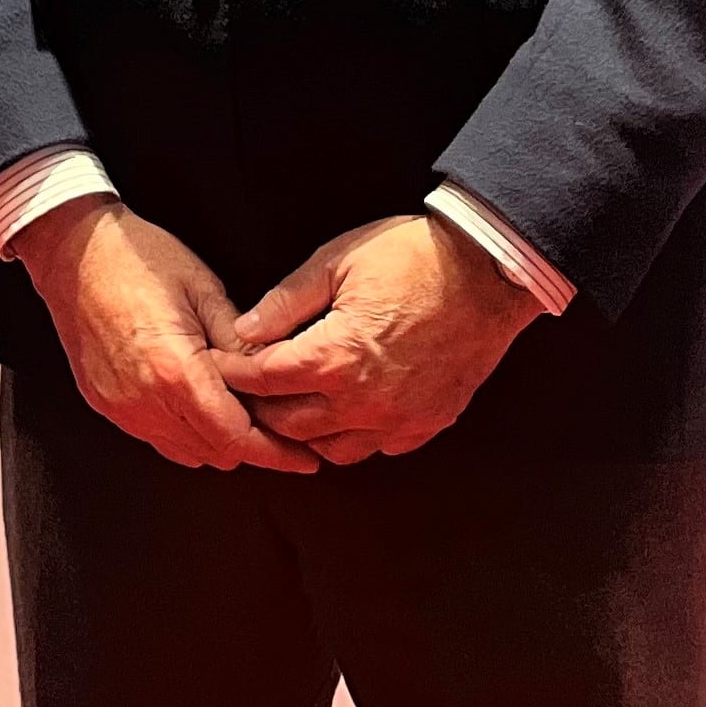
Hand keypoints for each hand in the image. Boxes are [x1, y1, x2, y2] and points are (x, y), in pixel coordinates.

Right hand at [13, 198, 320, 475]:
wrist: (73, 248)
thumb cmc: (137, 259)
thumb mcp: (205, 289)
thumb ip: (242, 342)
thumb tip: (278, 375)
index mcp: (175, 371)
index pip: (237, 438)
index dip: (277, 454)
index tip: (305, 458)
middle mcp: (144, 400)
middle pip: (216, 453)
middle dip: (253, 446)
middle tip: (279, 425)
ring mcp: (121, 406)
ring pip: (188, 453)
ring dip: (218, 441)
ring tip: (241, 414)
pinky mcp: (105, 403)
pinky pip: (157, 438)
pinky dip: (186, 433)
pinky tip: (200, 406)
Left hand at [216, 213, 543, 464]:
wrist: (488, 271)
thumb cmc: (412, 257)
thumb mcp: (335, 261)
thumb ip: (284, 303)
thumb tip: (244, 331)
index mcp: (336, 357)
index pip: (264, 381)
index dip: (233, 374)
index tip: (217, 366)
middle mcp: (365, 400)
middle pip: (289, 425)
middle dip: (259, 408)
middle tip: (245, 390)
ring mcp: (399, 418)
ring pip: (331, 449)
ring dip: (302, 433)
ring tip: (288, 406)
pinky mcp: (427, 423)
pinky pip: (376, 449)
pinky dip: (350, 438)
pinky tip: (340, 415)